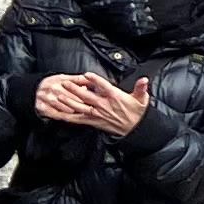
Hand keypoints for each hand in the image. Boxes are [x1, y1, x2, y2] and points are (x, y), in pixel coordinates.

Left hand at [33, 72, 147, 134]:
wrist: (134, 129)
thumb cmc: (136, 112)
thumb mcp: (141, 99)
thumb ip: (141, 88)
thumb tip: (144, 80)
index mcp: (115, 97)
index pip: (104, 87)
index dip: (95, 80)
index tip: (87, 75)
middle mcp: (104, 105)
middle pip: (87, 96)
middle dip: (75, 90)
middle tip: (65, 83)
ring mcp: (98, 114)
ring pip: (81, 107)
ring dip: (69, 102)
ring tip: (59, 96)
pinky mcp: (93, 121)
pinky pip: (78, 119)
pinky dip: (68, 116)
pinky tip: (59, 113)